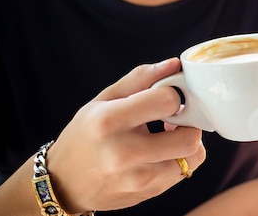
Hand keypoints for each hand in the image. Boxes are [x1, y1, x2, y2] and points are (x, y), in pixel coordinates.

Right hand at [45, 58, 205, 212]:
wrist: (65, 182)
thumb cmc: (86, 135)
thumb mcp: (104, 99)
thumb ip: (141, 79)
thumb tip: (175, 64)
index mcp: (109, 121)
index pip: (167, 101)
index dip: (174, 94)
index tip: (168, 95)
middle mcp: (124, 153)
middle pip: (190, 137)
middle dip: (189, 122)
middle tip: (176, 117)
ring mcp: (138, 179)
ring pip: (193, 156)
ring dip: (187, 142)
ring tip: (167, 135)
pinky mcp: (148, 193)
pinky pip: (184, 171)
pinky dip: (180, 158)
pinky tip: (161, 151)